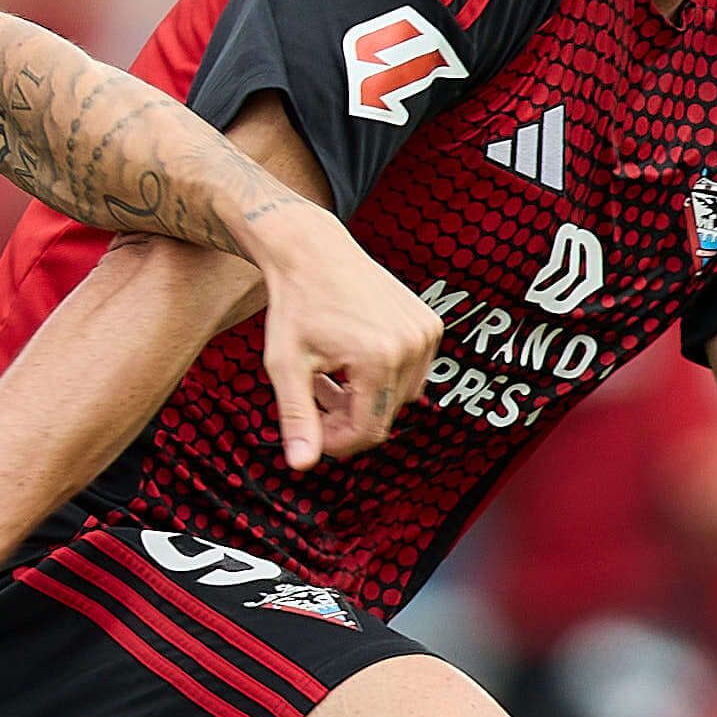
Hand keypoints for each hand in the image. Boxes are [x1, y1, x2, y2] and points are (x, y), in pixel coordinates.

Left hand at [243, 210, 437, 471]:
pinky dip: (383, 377)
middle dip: (348, 417)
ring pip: (399, 398)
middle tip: (315, 394)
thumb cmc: (294, 305)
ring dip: (365, 398)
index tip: (312, 430)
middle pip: (385, 416)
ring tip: (331, 376)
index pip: (368, 431)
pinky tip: (352, 359)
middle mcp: (412, 345)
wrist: (313, 251)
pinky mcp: (431, 324)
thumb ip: (297, 418)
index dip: (338, 442)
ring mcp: (426, 333)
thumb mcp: (286, 365)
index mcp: (379, 359)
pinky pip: (412, 373)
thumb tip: (301, 465)